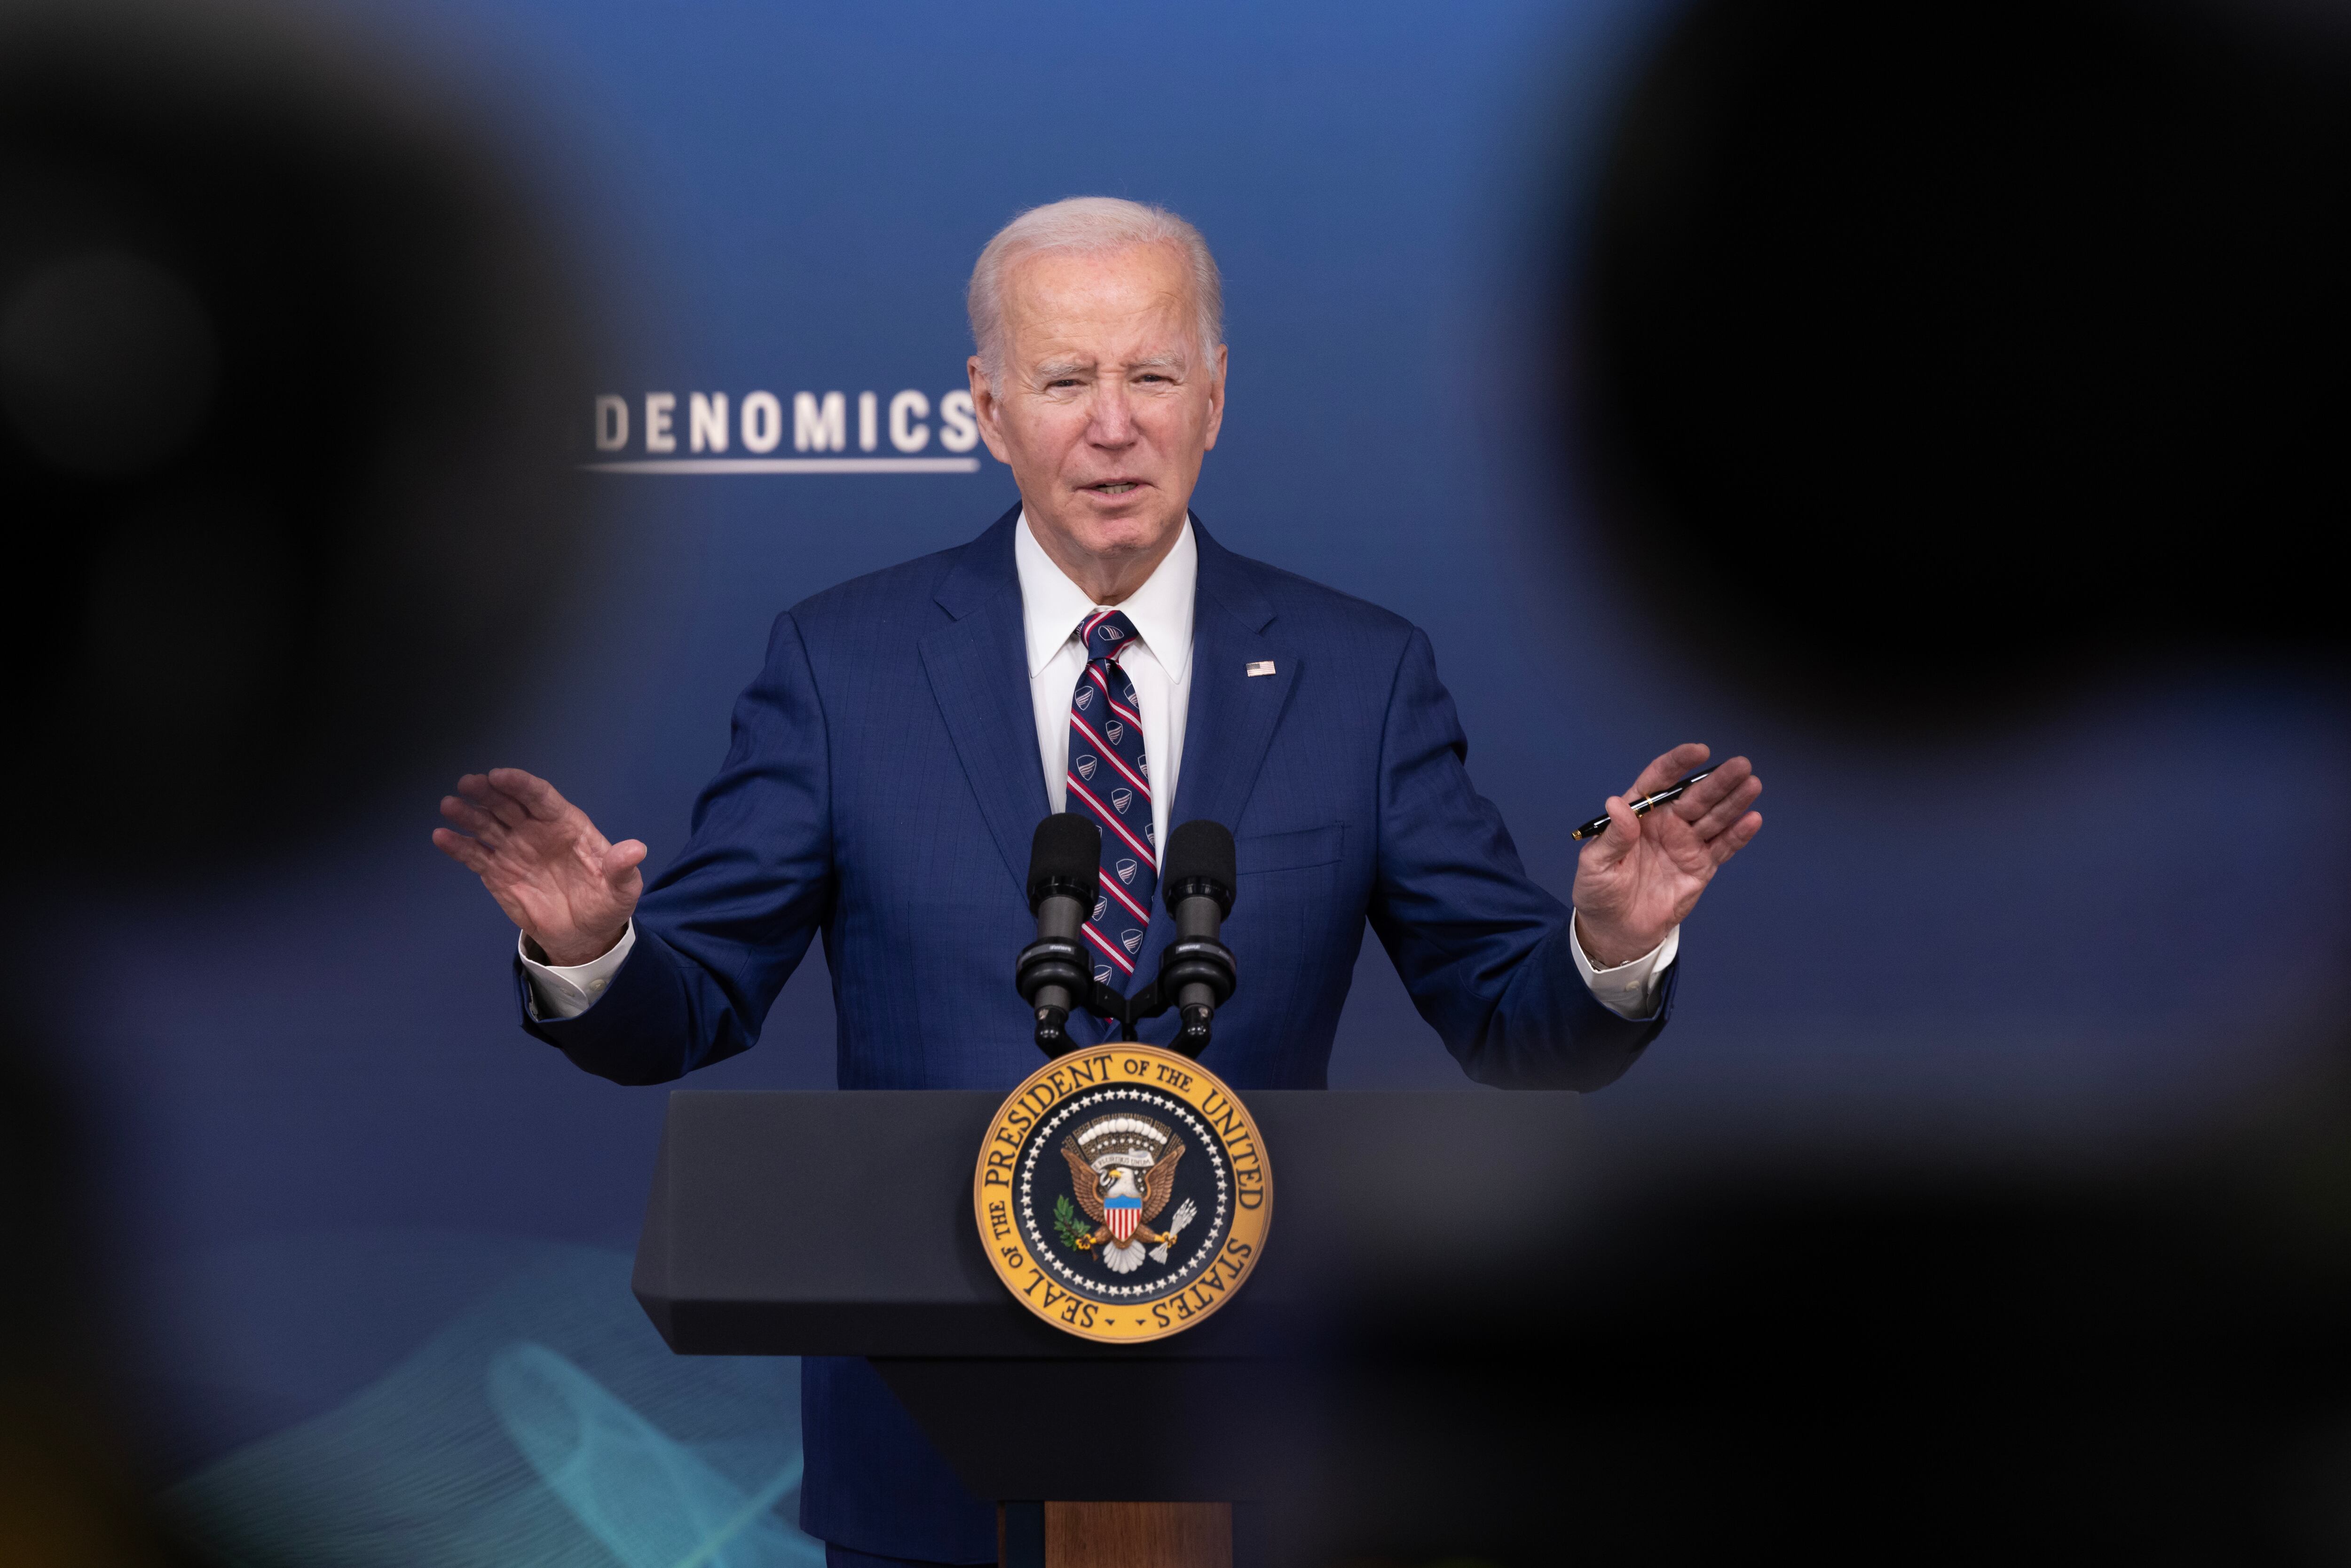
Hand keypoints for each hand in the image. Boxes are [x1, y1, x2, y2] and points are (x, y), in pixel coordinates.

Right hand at [431, 768, 645, 965]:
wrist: (585, 935)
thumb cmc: (606, 902)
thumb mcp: (623, 889)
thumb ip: (623, 868)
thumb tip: (636, 849)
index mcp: (566, 825)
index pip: (541, 797)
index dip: (520, 784)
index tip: (500, 775)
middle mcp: (536, 831)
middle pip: (509, 805)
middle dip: (488, 792)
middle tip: (467, 783)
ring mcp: (515, 850)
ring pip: (488, 825)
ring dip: (468, 814)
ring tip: (450, 805)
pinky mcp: (498, 872)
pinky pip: (476, 855)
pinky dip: (459, 846)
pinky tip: (442, 837)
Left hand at [1570, 742, 1761, 966]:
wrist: (1615, 931)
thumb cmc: (1598, 893)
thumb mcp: (1595, 864)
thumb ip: (1612, 836)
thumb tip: (1616, 803)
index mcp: (1638, 815)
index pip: (1659, 782)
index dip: (1678, 764)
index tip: (1698, 751)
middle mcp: (1666, 824)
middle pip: (1695, 796)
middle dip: (1717, 780)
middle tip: (1740, 764)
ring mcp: (1686, 844)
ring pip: (1714, 817)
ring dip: (1734, 801)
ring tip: (1751, 783)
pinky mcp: (1700, 867)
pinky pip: (1722, 847)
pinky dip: (1738, 835)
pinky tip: (1752, 819)